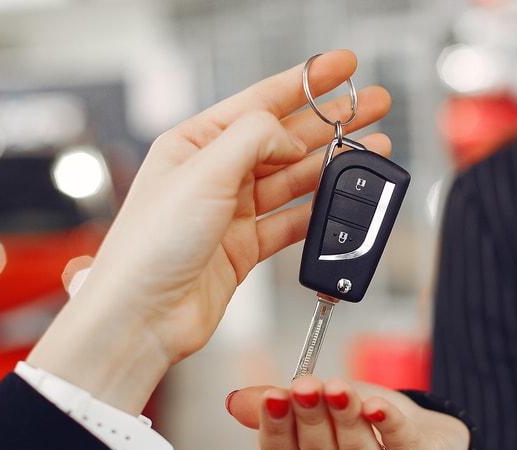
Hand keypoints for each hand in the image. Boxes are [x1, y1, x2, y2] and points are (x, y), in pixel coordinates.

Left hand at [27, 51, 391, 412]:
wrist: (143, 316)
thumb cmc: (149, 247)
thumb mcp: (203, 172)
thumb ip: (254, 140)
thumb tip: (292, 137)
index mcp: (194, 143)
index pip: (261, 100)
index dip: (307, 81)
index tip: (343, 67)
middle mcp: (214, 174)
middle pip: (285, 138)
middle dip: (331, 122)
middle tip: (372, 108)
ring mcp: (231, 212)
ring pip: (294, 180)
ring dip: (333, 167)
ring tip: (371, 154)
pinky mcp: (243, 249)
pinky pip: (291, 222)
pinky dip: (319, 213)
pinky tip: (342, 204)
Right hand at [227, 376, 470, 449]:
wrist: (424, 434)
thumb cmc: (362, 421)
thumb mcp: (316, 408)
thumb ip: (279, 405)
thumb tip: (234, 402)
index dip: (276, 428)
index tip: (271, 396)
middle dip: (310, 418)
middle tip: (304, 385)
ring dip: (345, 420)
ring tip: (337, 388)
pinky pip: (402, 448)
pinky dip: (388, 426)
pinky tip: (377, 405)